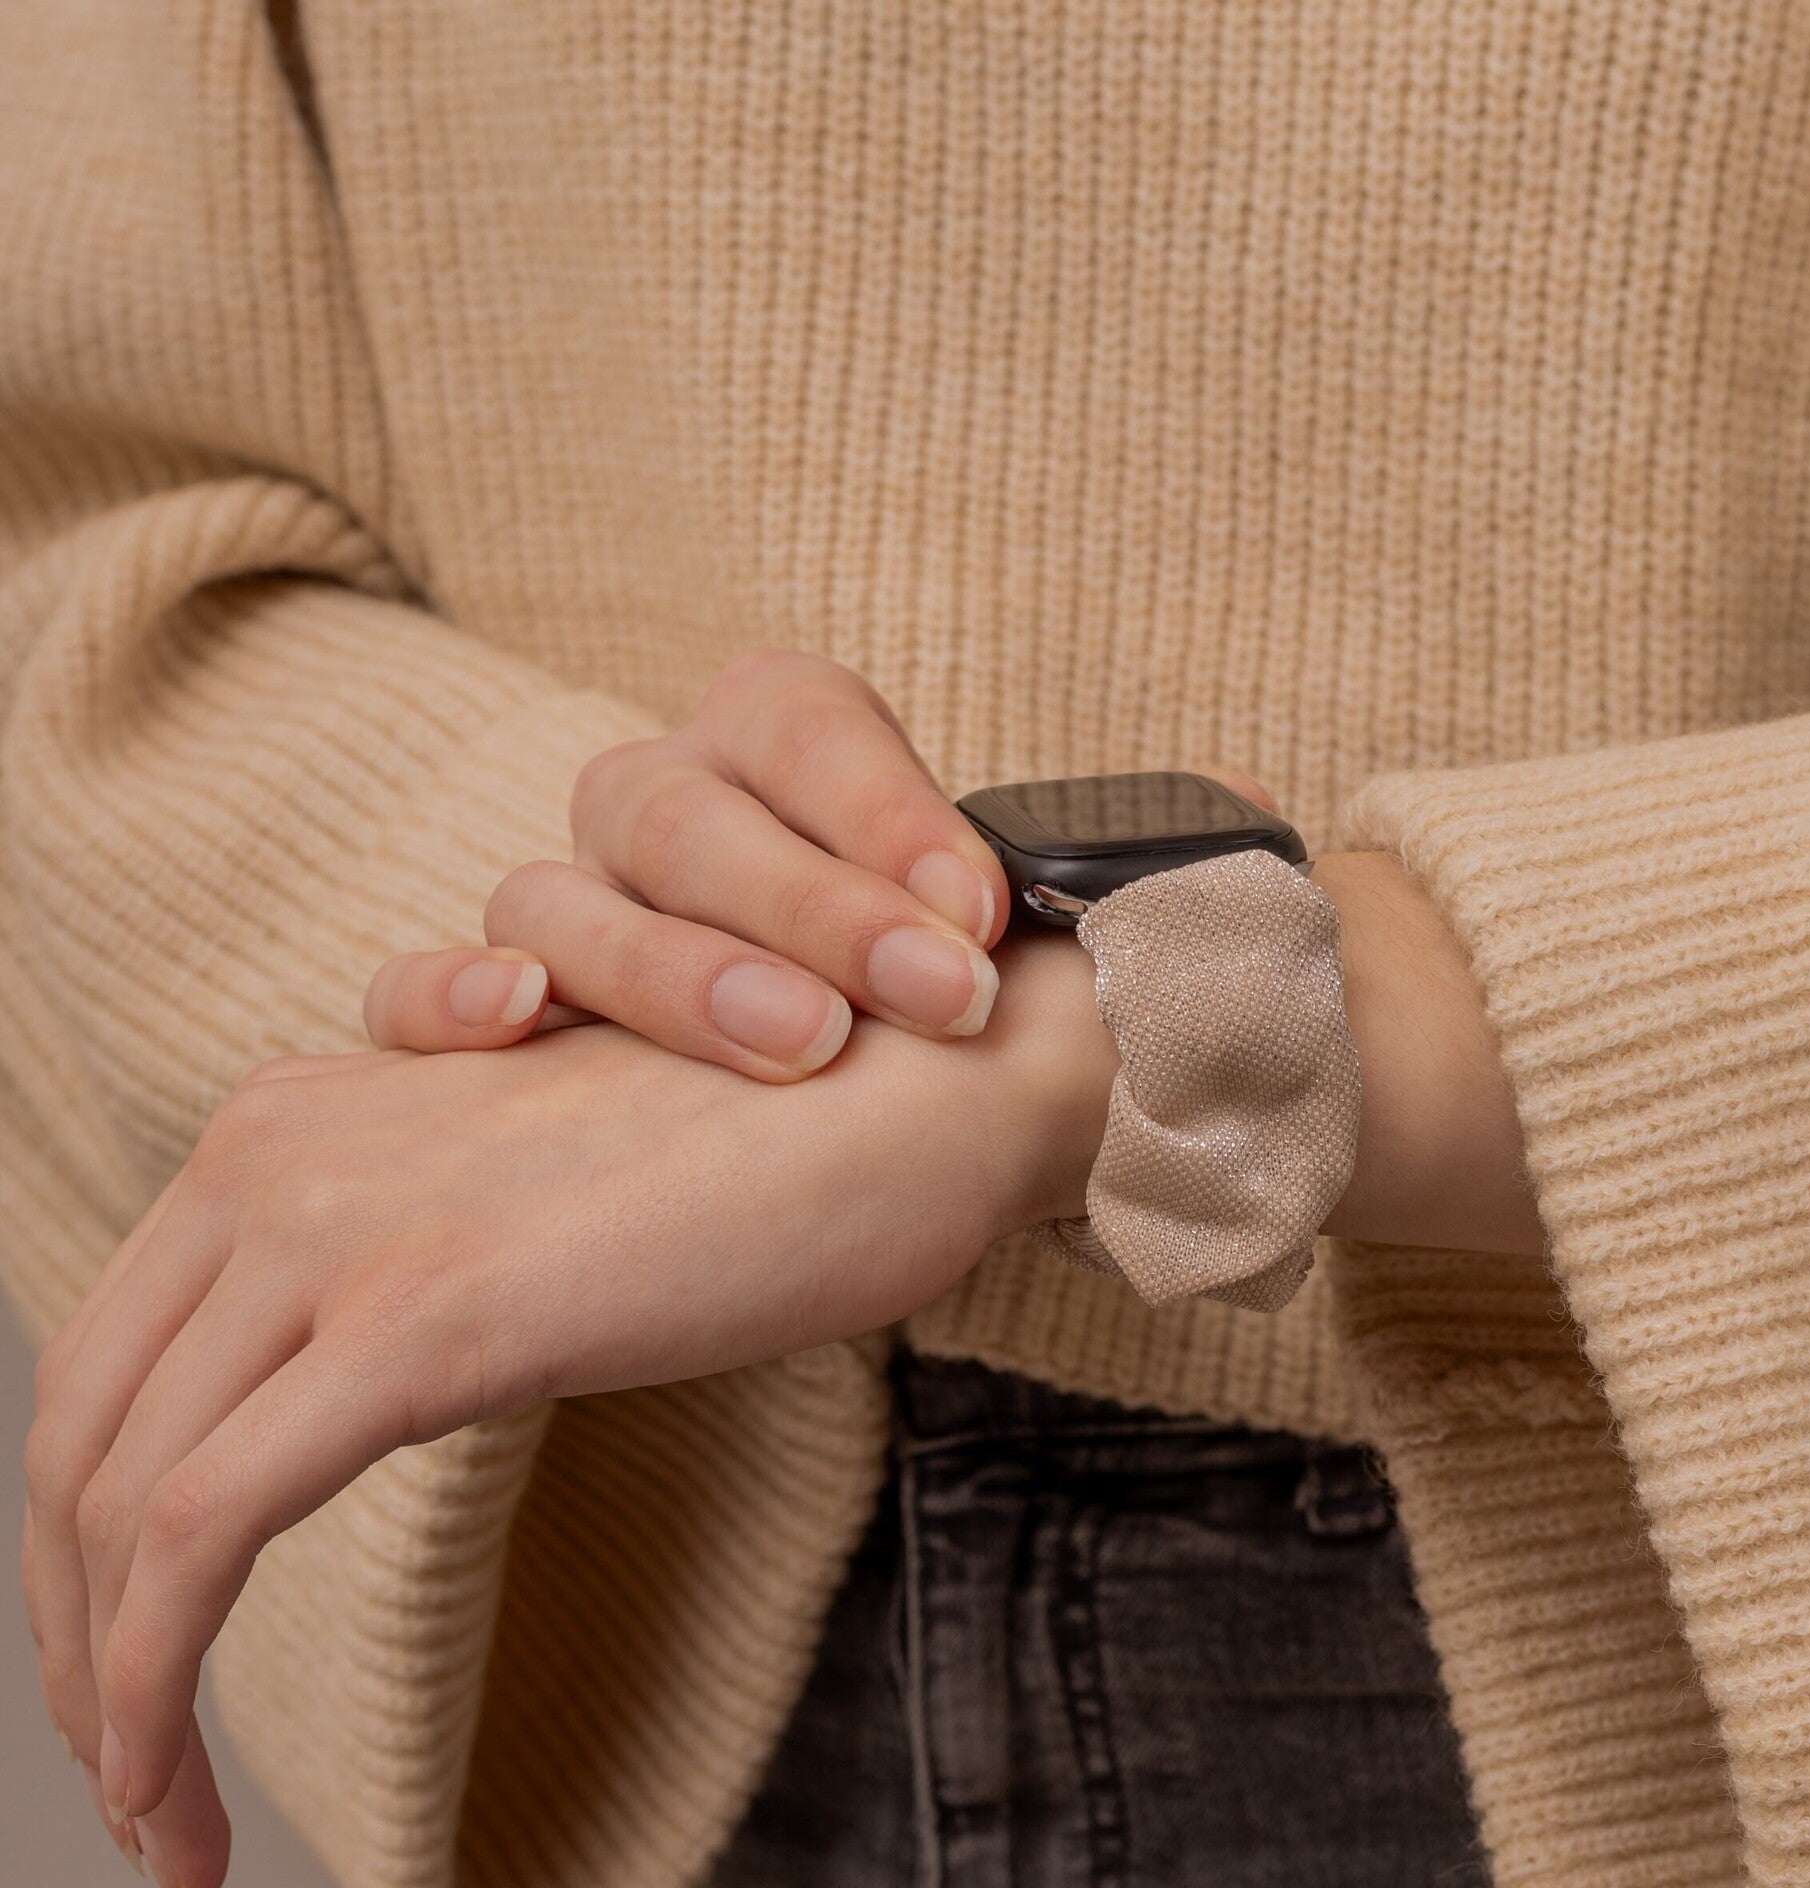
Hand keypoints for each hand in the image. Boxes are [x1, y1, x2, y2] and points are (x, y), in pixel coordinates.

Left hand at [21, 931, 1117, 1887]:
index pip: (113, 1356)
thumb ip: (416, 1264)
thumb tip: (362, 1397)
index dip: (87, 1533)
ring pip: (118, 1498)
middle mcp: (279, 1148)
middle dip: (68, 1629)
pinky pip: (202, 1530)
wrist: (914, 1087)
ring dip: (102, 1694)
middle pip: (80, 1429)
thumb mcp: (536, 1202)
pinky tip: (184, 1807)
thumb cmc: (768, 1153)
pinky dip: (148, 1686)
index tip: (134, 1664)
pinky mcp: (424, 1318)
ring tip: (164, 1830)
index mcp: (294, 1117)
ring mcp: (343, 1223)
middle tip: (127, 1780)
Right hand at [359, 644, 1277, 1074]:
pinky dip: (446, 997)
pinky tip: (516, 1028)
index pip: (800, 718)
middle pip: (679, 804)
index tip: (980, 902)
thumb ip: (1131, 876)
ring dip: (673, 967)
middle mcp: (666, 818)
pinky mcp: (503, 1030)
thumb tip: (1256, 820)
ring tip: (797, 1046)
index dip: (882, 801)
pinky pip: (422, 992)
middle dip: (808, 896)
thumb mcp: (1058, 940)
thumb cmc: (969, 1009)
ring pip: (560, 894)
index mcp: (785, 754)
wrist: (890, 1117)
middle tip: (929, 990)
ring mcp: (570, 916)